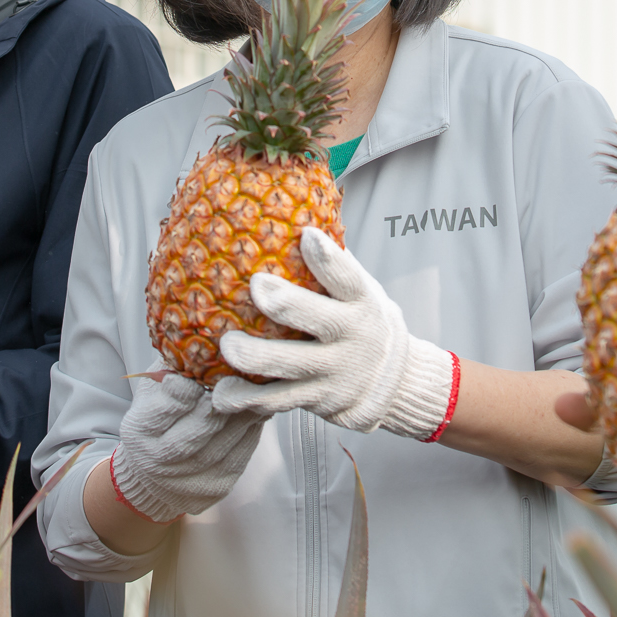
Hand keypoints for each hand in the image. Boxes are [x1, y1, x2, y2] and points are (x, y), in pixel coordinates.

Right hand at [109, 366, 269, 522]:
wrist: (151, 479)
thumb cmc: (155, 421)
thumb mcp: (150, 392)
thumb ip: (170, 366)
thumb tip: (200, 331)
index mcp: (140, 429)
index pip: (172, 402)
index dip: (195, 382)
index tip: (210, 364)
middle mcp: (161, 458)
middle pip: (204, 424)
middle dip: (228, 396)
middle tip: (246, 372)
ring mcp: (190, 477)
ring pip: (229, 438)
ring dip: (248, 409)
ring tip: (260, 385)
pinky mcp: (216, 486)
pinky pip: (243, 451)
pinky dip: (254, 427)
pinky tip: (259, 408)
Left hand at [213, 227, 455, 439]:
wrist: (395, 384)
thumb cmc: (365, 324)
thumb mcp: (363, 292)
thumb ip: (335, 264)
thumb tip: (296, 215)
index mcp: (361, 302)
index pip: (347, 277)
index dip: (328, 258)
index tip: (307, 236)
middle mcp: (350, 336)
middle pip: (317, 319)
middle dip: (286, 302)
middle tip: (256, 286)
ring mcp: (333, 371)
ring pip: (291, 364)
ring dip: (256, 356)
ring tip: (228, 346)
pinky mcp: (316, 399)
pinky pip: (277, 401)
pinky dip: (246, 400)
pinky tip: (221, 394)